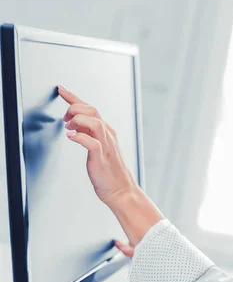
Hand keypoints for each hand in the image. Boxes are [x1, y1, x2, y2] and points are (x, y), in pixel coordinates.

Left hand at [57, 85, 139, 206]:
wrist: (122, 191)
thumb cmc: (110, 173)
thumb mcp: (99, 149)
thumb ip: (89, 135)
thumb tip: (76, 125)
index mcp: (107, 132)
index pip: (91, 109)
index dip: (74, 98)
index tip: (61, 90)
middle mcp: (108, 136)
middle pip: (93, 110)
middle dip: (74, 108)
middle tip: (64, 118)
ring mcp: (106, 146)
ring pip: (94, 122)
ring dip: (78, 120)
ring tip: (69, 127)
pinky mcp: (101, 159)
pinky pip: (92, 143)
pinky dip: (80, 137)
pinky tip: (71, 137)